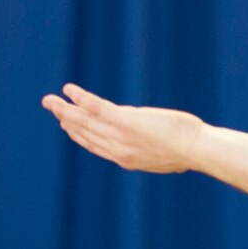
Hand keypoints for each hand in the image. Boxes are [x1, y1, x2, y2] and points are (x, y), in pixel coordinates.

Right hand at [42, 83, 205, 173]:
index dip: (79, 135)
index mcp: (126, 159)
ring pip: (85, 121)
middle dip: (66, 120)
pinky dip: (81, 98)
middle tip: (52, 108)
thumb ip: (153, 148)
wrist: (198, 150)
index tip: (67, 125)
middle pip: (85, 133)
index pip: (96, 146)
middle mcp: (118, 150)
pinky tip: (69, 89)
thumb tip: (156, 145)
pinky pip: (97, 107)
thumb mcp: (167, 154)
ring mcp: (120, 136)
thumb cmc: (191, 151)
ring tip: (49, 100)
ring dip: (64, 109)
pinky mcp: (125, 122)